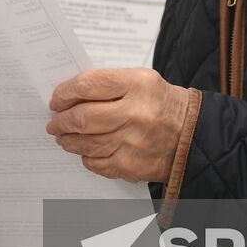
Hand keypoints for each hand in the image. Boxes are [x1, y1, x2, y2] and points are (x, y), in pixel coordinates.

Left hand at [46, 68, 191, 183]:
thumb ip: (106, 84)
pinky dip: (85, 156)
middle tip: (54, 122)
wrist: (191, 134)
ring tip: (63, 136)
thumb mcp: (140, 80)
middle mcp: (136, 113)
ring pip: (86, 143)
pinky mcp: (132, 166)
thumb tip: (68, 97)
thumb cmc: (158, 103)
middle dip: (61, 120)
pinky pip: (96, 163)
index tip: (56, 100)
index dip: (65, 93)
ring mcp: (133, 143)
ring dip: (68, 139)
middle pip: (83, 117)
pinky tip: (85, 150)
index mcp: (137, 85)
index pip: (89, 85)